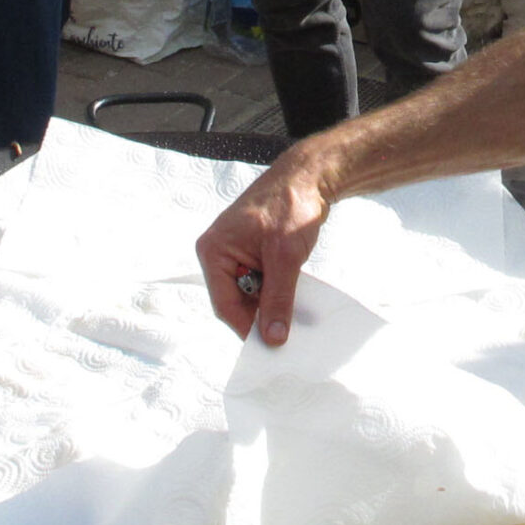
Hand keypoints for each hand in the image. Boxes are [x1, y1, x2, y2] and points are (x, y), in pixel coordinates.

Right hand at [196, 145, 337, 345]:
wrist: (310, 177)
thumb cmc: (290, 206)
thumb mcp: (285, 257)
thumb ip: (277, 299)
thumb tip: (273, 337)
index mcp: (214, 251)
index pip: (224, 304)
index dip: (247, 327)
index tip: (269, 347)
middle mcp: (219, 254)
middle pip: (235, 301)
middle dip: (260, 317)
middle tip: (285, 337)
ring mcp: (236, 253)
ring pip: (250, 294)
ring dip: (271, 305)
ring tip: (294, 318)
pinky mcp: (253, 253)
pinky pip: (260, 282)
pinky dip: (276, 292)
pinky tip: (294, 302)